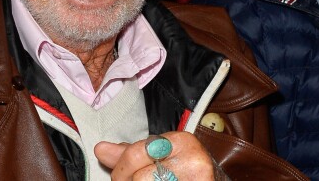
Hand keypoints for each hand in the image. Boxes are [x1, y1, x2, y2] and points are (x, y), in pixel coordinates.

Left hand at [94, 131, 226, 179]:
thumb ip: (130, 152)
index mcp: (181, 140)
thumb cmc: (184, 168)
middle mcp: (194, 160)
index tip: (118, 177)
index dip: (121, 170)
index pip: (137, 154)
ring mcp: (200, 180)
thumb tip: (100, 149)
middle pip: (142, 178)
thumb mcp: (160, 153)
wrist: (217, 179)